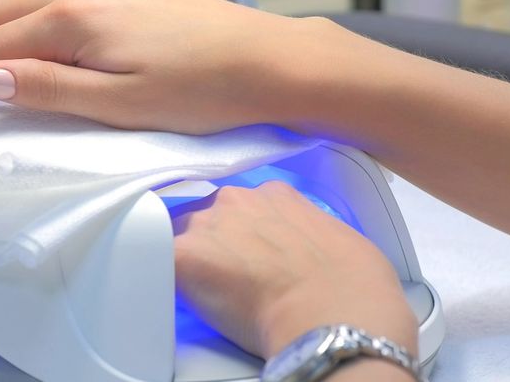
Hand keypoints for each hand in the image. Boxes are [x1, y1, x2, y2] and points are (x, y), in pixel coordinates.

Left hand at [171, 183, 416, 362]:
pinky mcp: (183, 255)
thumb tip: (297, 253)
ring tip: (210, 298)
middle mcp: (235, 198)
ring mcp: (207, 224)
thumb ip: (304, 232)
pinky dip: (159, 277)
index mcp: (275, 194)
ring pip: (180, 239)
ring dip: (190, 264)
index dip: (241, 236)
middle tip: (229, 283)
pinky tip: (171, 296)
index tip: (247, 259)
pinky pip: (155, 261)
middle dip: (212, 248)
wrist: (337, 315)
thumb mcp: (337, 240)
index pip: (242, 208)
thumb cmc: (354, 288)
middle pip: (207, 219)